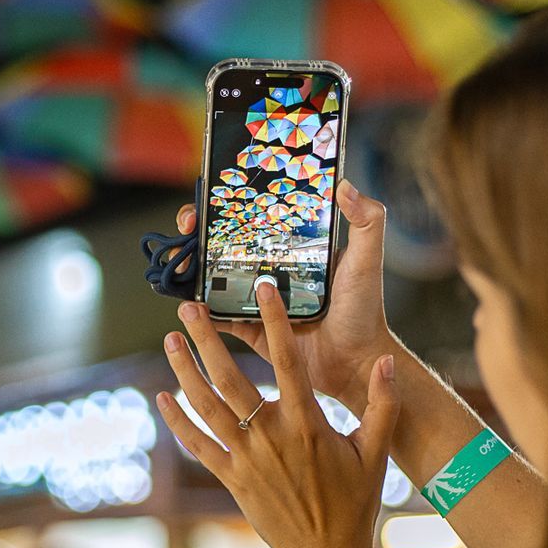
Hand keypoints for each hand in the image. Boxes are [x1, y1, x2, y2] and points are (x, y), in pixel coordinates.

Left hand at [156, 282, 397, 547]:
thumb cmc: (354, 504)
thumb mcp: (376, 452)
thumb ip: (382, 404)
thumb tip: (387, 361)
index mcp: (307, 422)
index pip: (288, 360)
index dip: (276, 321)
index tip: (265, 288)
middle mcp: (270, 435)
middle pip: (230, 376)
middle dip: (206, 339)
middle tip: (188, 307)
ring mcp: (246, 457)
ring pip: (206, 406)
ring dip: (184, 371)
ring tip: (170, 340)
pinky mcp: (230, 478)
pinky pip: (197, 443)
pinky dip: (177, 420)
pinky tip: (162, 397)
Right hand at [177, 178, 395, 414]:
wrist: (356, 363)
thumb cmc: (364, 310)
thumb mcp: (366, 260)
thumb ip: (367, 222)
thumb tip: (345, 184)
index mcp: (293, 248)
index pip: (254, 217)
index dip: (227, 205)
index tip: (210, 198)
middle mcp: (271, 270)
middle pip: (225, 243)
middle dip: (200, 232)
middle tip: (188, 227)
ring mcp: (257, 300)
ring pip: (215, 279)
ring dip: (191, 269)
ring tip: (179, 263)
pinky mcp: (251, 330)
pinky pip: (219, 319)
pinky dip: (201, 313)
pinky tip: (188, 304)